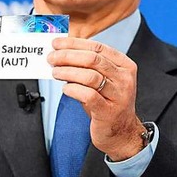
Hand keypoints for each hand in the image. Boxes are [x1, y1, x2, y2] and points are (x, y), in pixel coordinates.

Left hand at [48, 37, 145, 160]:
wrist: (122, 132)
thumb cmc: (109, 104)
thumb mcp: (105, 81)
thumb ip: (89, 66)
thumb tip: (63, 52)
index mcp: (124, 65)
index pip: (98, 47)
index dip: (74, 43)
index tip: (57, 44)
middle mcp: (124, 78)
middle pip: (92, 59)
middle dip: (68, 56)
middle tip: (52, 58)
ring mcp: (118, 95)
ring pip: (90, 76)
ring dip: (68, 72)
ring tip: (55, 72)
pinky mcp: (108, 111)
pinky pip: (88, 95)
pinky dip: (73, 89)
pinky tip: (65, 89)